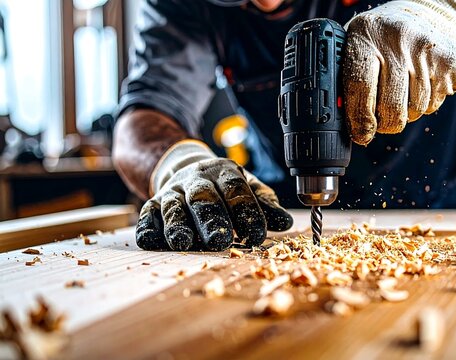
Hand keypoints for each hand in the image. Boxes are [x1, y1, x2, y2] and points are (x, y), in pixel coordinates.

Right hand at [136, 140, 292, 250]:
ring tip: (183, 242)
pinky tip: (153, 241)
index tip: (257, 235)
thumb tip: (286, 222)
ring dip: (178, 224)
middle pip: (204, 198)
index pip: (236, 190)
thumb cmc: (224, 188)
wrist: (186, 168)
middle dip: (212, 220)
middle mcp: (196, 180)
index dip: (247, 212)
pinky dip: (148, 227)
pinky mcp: (152, 204)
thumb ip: (265, 205)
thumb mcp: (248, 189)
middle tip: (220, 241)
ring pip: (174, 206)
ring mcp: (173, 191)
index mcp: (224, 173)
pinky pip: (148, 214)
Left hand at [343, 0, 455, 144]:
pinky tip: (419, 86)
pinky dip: (424, 106)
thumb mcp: (356, 42)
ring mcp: (427, 51)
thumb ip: (344, 76)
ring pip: (415, 110)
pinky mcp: (450, 63)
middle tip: (380, 123)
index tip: (360, 134)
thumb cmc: (382, 36)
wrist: (428, 12)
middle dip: (384, 124)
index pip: (360, 86)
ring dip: (405, 115)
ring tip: (400, 96)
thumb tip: (340, 118)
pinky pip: (433, 105)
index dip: (359, 119)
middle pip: (391, 107)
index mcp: (367, 35)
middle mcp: (398, 40)